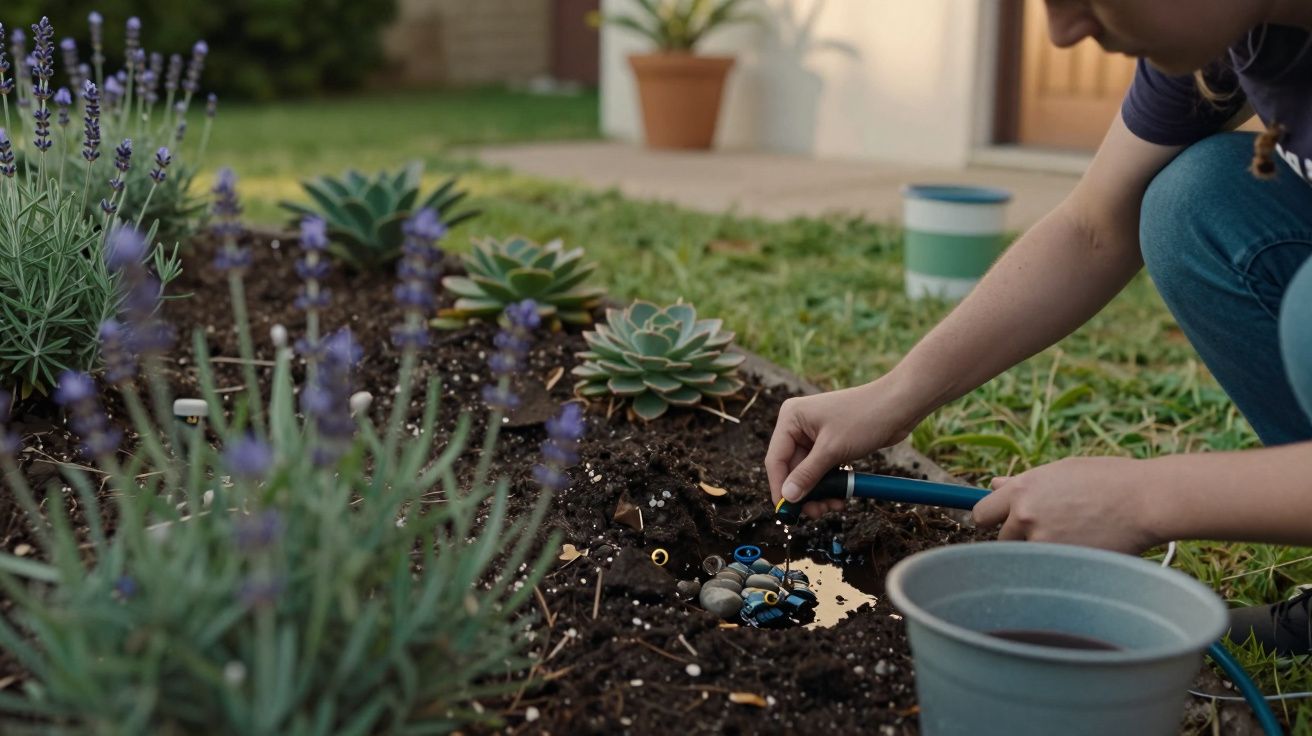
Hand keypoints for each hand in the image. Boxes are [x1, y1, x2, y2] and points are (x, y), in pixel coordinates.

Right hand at [766, 379, 921, 519]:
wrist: (899, 405)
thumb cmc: (865, 417)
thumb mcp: (832, 450)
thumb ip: (807, 475)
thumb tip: (788, 497)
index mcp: (791, 418)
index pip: (776, 459)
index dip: (780, 487)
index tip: (787, 512)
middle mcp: (798, 426)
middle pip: (792, 469)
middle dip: (805, 493)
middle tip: (816, 513)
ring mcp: (814, 435)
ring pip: (808, 473)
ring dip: (819, 492)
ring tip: (833, 506)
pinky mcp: (830, 443)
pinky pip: (822, 470)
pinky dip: (830, 485)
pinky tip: (840, 498)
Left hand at [971, 457, 1162, 553]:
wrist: (1148, 500)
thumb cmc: (1109, 480)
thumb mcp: (1062, 471)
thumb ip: (1026, 483)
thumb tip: (995, 484)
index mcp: (1022, 490)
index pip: (982, 513)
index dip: (992, 519)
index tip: (1002, 523)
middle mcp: (1025, 516)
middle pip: (1003, 539)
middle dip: (1020, 538)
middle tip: (1054, 529)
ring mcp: (1042, 543)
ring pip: (1028, 556)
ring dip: (1042, 552)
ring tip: (1076, 537)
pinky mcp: (1062, 564)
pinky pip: (1051, 570)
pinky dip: (1063, 566)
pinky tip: (1087, 550)